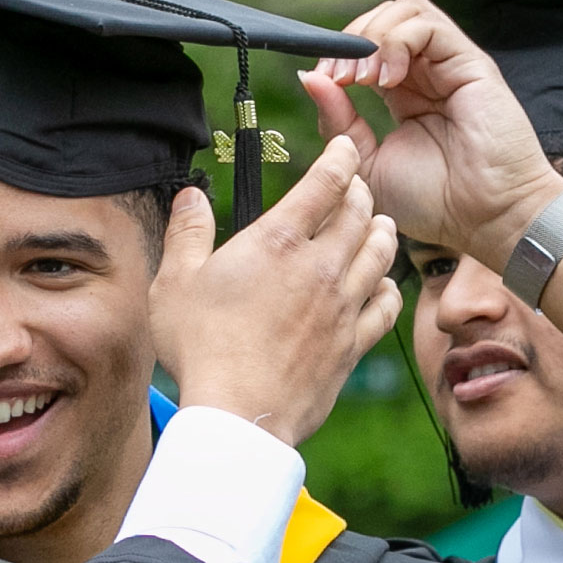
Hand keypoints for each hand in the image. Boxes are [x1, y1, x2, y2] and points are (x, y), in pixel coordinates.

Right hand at [151, 135, 403, 447]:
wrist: (238, 414)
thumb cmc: (201, 348)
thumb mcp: (175, 283)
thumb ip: (187, 232)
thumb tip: (190, 196)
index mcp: (278, 241)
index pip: (328, 181)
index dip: (342, 155)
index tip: (345, 147)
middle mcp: (320, 267)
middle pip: (362, 211)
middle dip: (361, 191)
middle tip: (355, 187)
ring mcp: (342, 307)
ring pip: (382, 252)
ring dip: (381, 231)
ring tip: (376, 224)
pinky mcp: (352, 344)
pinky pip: (387, 305)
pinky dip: (387, 287)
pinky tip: (379, 285)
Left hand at [298, 0, 562, 272]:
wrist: (484, 219)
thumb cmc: (434, 202)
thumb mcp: (366, 164)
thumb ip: (338, 122)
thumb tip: (309, 78)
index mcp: (402, 94)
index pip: (365, 45)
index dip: (339, 53)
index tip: (322, 79)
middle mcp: (426, 73)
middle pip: (382, 18)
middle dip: (352, 39)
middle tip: (339, 77)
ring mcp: (448, 65)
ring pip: (405, 10)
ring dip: (373, 36)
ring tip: (364, 78)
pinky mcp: (469, 62)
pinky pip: (427, 25)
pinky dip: (397, 42)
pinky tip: (389, 79)